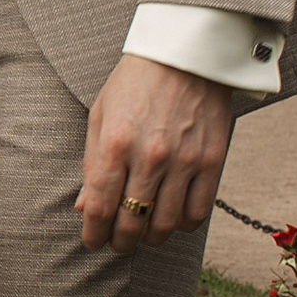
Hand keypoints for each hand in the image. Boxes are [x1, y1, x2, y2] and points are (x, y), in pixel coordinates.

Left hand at [76, 55, 235, 251]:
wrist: (185, 53)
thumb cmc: (135, 83)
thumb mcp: (100, 116)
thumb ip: (91, 164)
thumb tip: (84, 208)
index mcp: (115, 144)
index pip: (99, 207)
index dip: (93, 233)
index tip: (92, 241)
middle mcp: (149, 157)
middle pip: (132, 223)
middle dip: (120, 242)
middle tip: (117, 243)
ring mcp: (184, 160)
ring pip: (166, 225)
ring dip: (150, 238)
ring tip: (143, 234)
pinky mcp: (212, 160)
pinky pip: (198, 212)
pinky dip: (183, 225)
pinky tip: (173, 218)